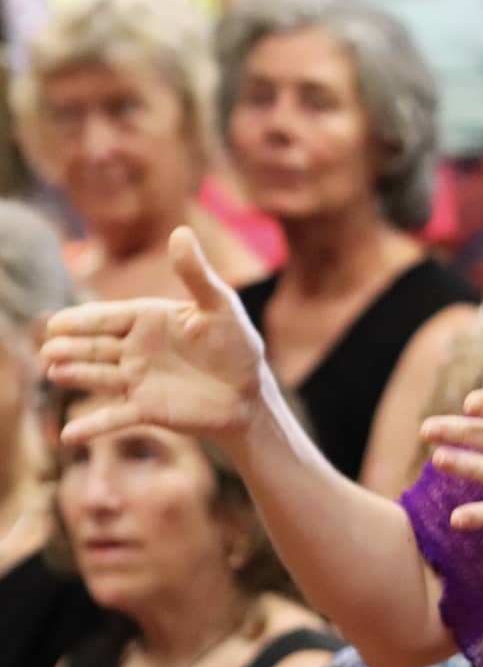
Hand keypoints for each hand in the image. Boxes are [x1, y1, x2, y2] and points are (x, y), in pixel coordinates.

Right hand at [41, 227, 265, 443]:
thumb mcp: (220, 305)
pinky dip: (93, 426)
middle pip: (96, 346)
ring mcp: (138, 380)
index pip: (109, 317)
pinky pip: (115, 418)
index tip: (56, 323)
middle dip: (72, 347)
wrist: (249, 393)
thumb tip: (181, 232)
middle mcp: (136, 349)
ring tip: (55, 372)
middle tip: (50, 349)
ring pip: (98, 376)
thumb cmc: (237, 345)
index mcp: (149, 320)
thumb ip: (196, 274)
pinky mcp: (146, 409)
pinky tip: (69, 435)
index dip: (84, 320)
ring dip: (77, 375)